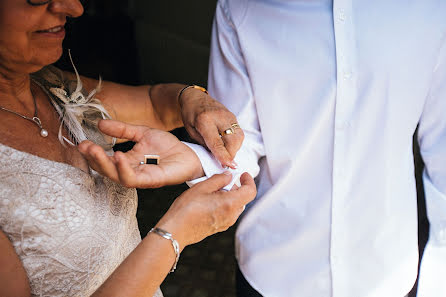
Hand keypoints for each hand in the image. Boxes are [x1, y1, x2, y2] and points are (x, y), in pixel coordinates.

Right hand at [78, 119, 203, 187]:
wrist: (189, 154)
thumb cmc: (167, 147)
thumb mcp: (142, 133)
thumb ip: (123, 130)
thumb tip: (100, 124)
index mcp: (127, 161)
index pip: (105, 160)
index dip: (92, 153)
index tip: (82, 142)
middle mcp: (130, 171)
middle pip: (106, 170)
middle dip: (93, 159)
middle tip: (84, 146)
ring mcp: (140, 178)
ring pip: (116, 176)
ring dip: (104, 164)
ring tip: (95, 150)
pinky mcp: (152, 181)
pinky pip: (134, 179)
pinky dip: (124, 169)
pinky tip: (120, 156)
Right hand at [156, 171, 256, 247]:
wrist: (176, 230)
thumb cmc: (186, 210)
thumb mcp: (202, 187)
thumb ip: (218, 179)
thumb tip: (228, 175)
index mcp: (230, 204)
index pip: (250, 191)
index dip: (249, 181)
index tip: (243, 175)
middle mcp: (231, 216)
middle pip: (243, 198)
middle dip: (236, 187)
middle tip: (222, 180)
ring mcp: (226, 223)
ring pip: (235, 206)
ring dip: (229, 196)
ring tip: (212, 191)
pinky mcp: (219, 227)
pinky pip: (227, 213)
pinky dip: (223, 204)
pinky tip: (208, 201)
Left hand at [179, 87, 243, 168]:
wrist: (195, 98)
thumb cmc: (190, 115)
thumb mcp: (191, 131)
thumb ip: (205, 144)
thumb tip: (218, 158)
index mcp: (204, 120)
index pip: (216, 142)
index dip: (223, 155)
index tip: (229, 165)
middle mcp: (219, 116)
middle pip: (232, 140)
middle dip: (231, 154)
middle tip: (225, 163)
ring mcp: (228, 115)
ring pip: (239, 137)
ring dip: (235, 149)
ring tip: (226, 155)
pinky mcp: (233, 116)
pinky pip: (239, 132)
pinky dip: (236, 142)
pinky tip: (228, 147)